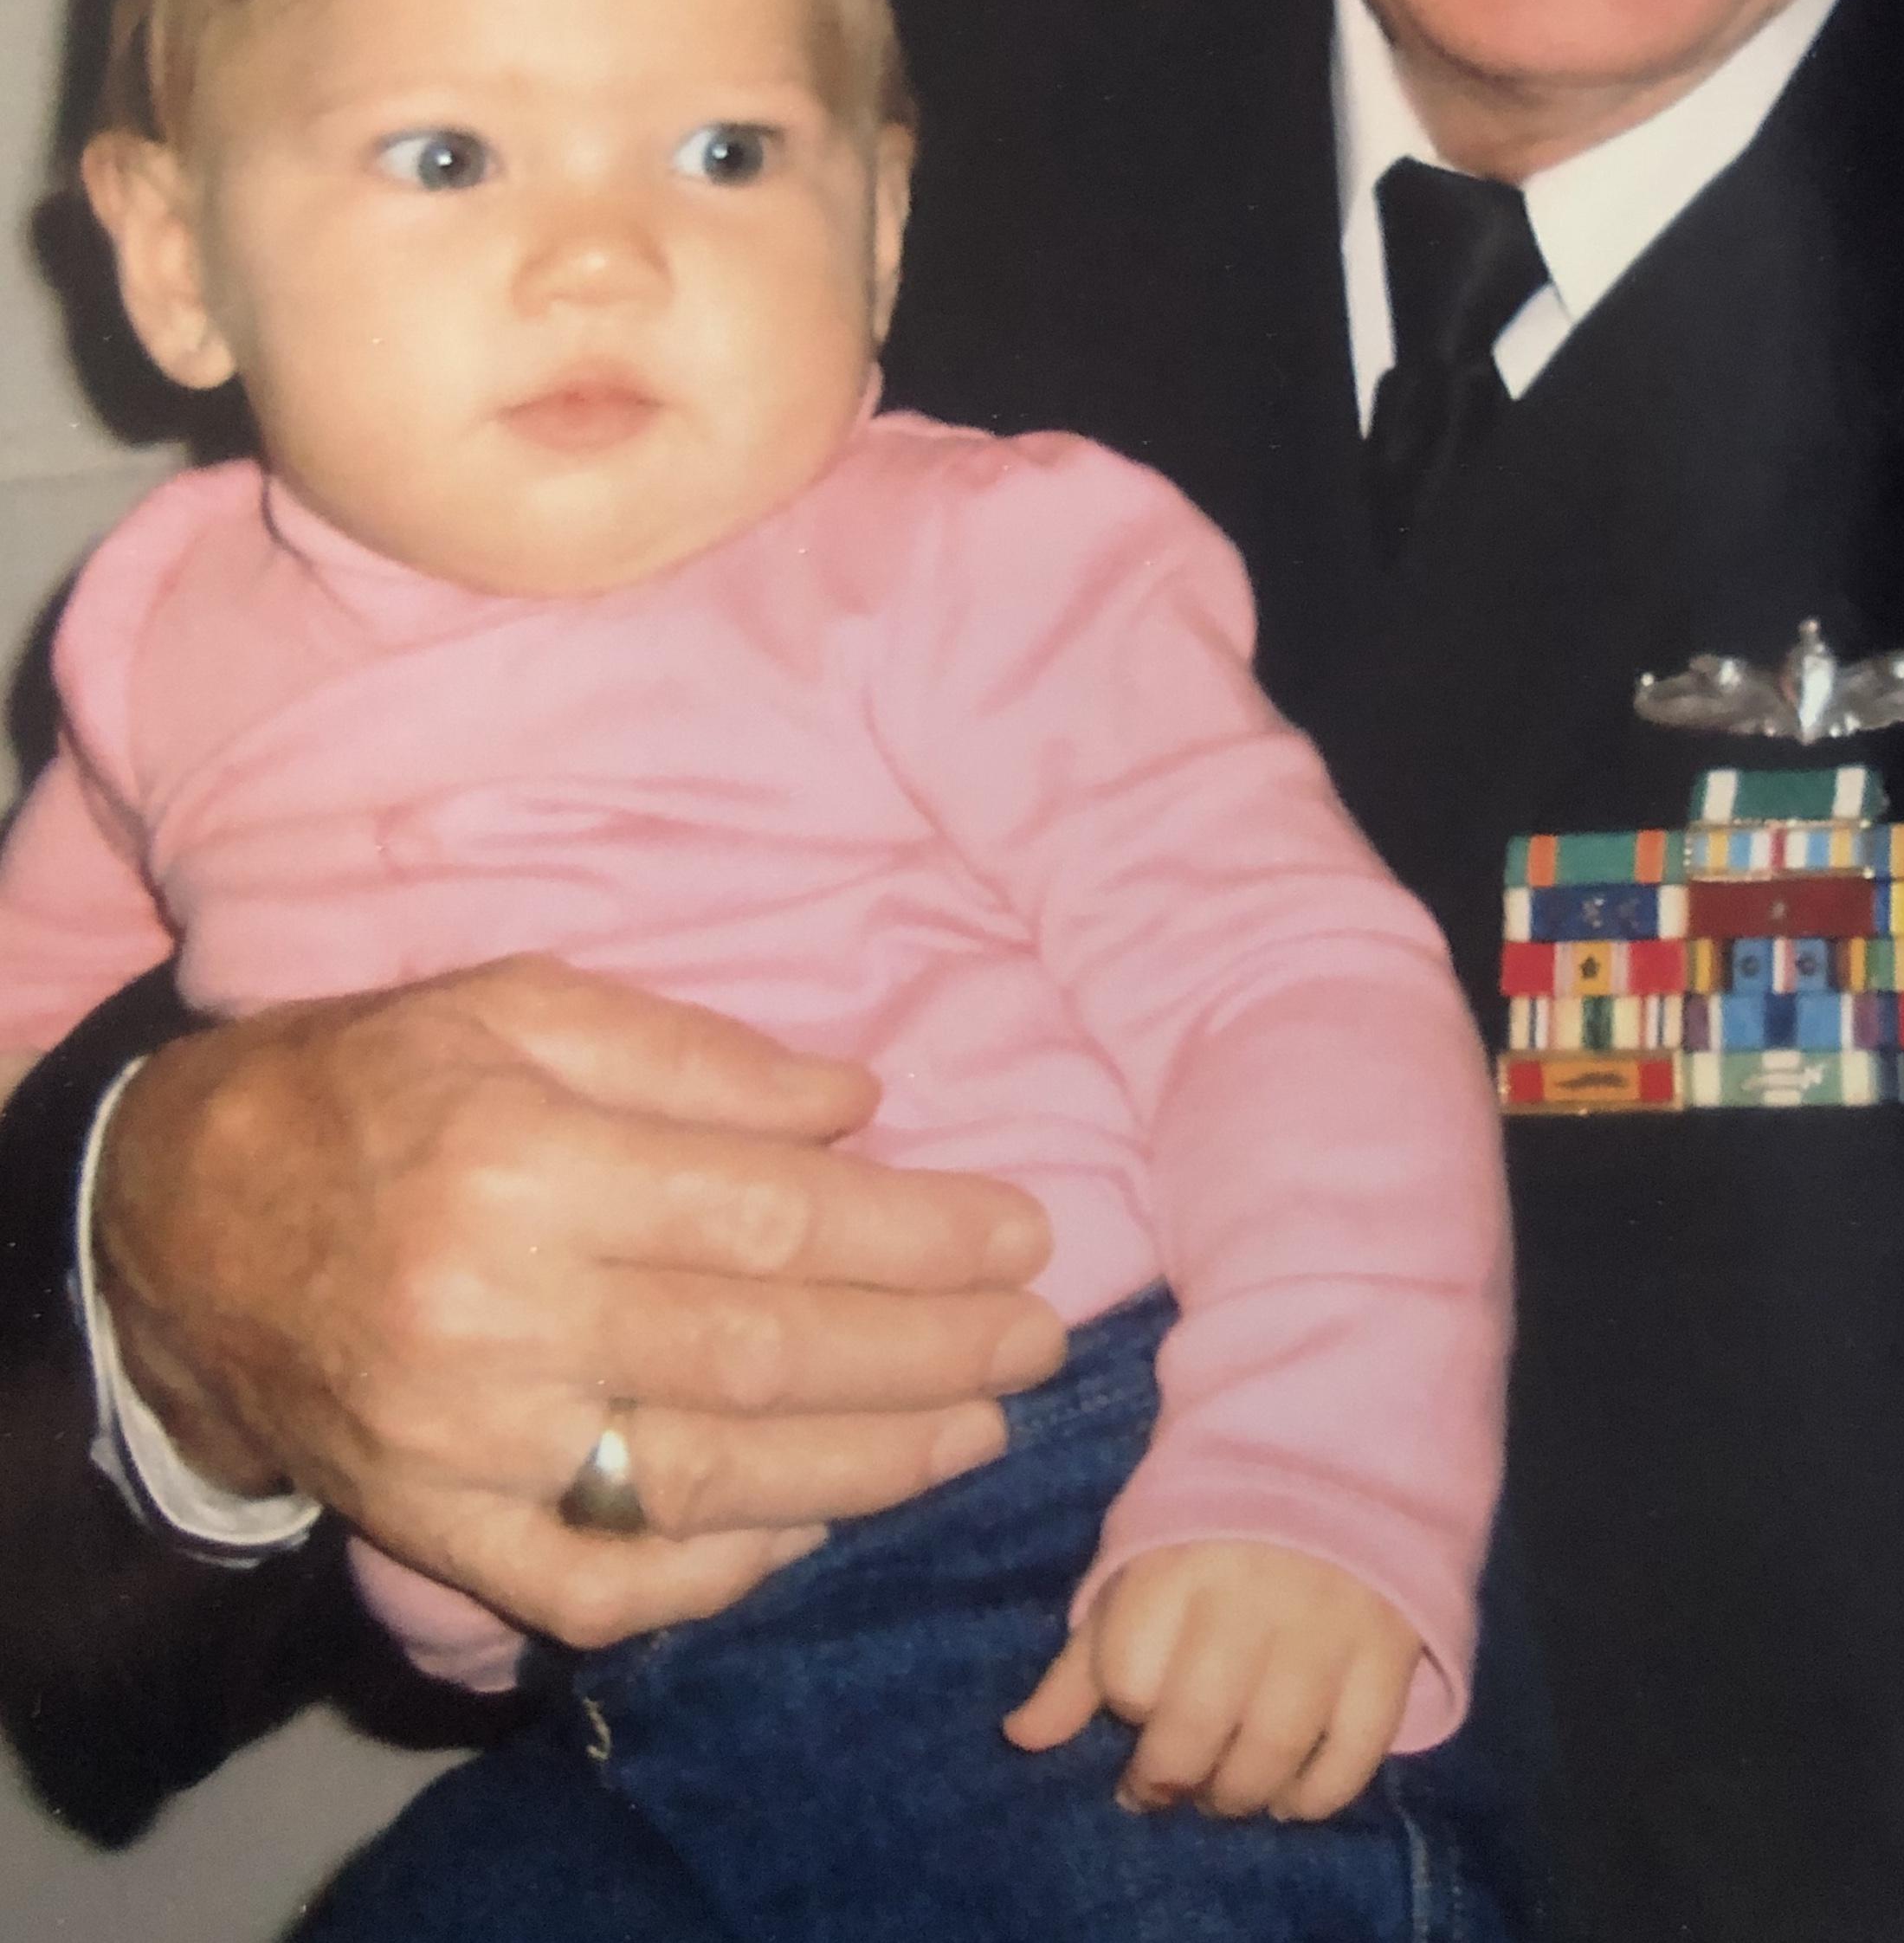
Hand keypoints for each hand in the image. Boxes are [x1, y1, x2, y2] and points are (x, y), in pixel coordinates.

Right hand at [94, 955, 1061, 1649]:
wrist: (181, 1220)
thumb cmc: (372, 1085)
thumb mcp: (515, 1001)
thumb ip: (691, 1053)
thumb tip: (856, 1105)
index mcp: (520, 1160)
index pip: (764, 1218)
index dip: (912, 1236)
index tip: (1023, 1233)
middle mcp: (493, 1315)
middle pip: (756, 1354)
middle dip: (925, 1353)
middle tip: (1038, 1339)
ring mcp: (462, 1445)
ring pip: (701, 1479)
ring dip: (864, 1465)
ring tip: (976, 1430)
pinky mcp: (433, 1530)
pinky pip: (597, 1586)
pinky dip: (720, 1574)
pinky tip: (815, 1527)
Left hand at [1002, 1541, 1420, 1822]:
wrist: (1339, 1449)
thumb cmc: (1216, 1525)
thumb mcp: (1138, 1567)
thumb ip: (1082, 1659)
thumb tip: (1020, 1739)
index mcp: (1177, 1561)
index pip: (1128, 1675)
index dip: (1127, 1704)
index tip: (1138, 1706)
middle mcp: (1250, 1593)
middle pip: (1195, 1726)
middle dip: (1172, 1777)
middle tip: (1172, 1784)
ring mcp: (1326, 1623)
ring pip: (1273, 1749)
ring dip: (1240, 1795)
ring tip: (1227, 1793)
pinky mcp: (1389, 1647)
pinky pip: (1355, 1751)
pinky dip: (1321, 1793)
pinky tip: (1293, 1795)